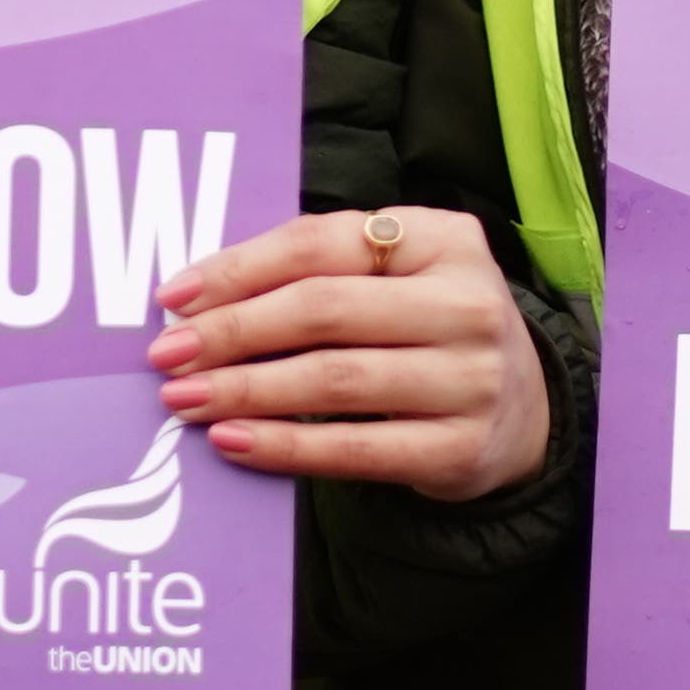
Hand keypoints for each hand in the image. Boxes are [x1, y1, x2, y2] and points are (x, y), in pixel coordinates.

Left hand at [146, 204, 552, 499]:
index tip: (174, 296)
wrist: (522, 414)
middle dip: (231, 332)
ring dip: (245, 390)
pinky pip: (355, 450)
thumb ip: (318, 272)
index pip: (321, 243)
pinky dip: (285, 447)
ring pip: (333, 380)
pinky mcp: (461, 449)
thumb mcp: (396, 278)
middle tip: (167, 353)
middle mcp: (467, 303)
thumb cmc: (427, 330)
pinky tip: (232, 440)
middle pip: (322, 311)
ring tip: (183, 398)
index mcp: (443, 239)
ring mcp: (471, 380)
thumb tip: (197, 300)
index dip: (239, 267)